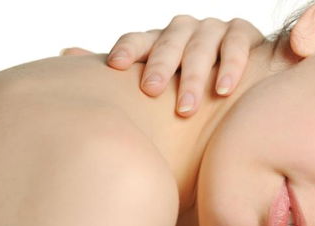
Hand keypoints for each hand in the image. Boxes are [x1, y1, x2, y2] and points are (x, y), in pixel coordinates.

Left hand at [59, 16, 263, 115]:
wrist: (248, 86)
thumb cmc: (196, 88)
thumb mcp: (158, 82)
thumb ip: (122, 71)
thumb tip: (65, 56)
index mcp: (161, 41)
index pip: (140, 39)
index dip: (128, 49)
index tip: (116, 67)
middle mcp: (185, 30)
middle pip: (169, 43)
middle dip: (161, 67)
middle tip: (151, 92)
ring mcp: (214, 29)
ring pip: (201, 46)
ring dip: (194, 76)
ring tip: (186, 107)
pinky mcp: (244, 33)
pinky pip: (235, 45)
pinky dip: (230, 66)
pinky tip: (223, 89)